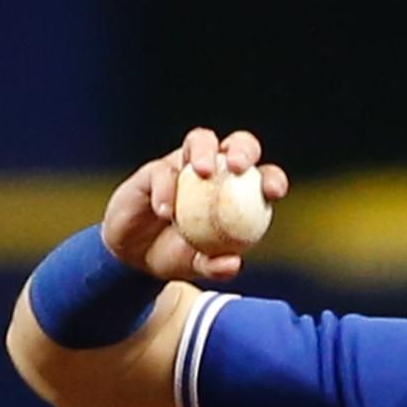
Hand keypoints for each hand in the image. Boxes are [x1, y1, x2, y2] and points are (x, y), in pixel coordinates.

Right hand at [100, 127, 289, 281]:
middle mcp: (216, 172)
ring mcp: (185, 166)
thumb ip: (215, 266)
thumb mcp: (197, 266)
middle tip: (238, 167)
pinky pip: (162, 171)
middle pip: (238, 145)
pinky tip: (165, 212)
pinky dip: (165, 189)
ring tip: (203, 171)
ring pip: (201, 140)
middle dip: (243, 150)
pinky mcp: (155, 169)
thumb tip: (233, 264)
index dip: (273, 179)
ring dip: (205, 150)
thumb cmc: (176, 256)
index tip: (272, 192)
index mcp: (239, 193)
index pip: (264, 178)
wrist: (133, 256)